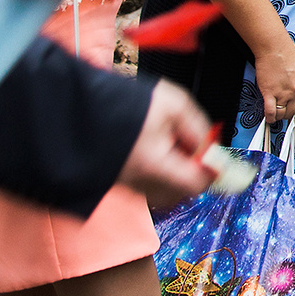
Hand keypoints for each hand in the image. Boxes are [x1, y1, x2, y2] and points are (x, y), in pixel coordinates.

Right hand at [117, 81, 218, 210]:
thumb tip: (212, 149)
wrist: (78, 107)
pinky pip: (149, 183)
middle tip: (193, 146)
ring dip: (177, 171)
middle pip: (182, 191)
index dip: (212, 171)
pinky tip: (154, 147)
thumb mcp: (173, 105)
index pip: (197, 185)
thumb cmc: (125, 104)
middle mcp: (139, 183)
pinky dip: (160, 170)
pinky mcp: (119, 180)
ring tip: (171, 142)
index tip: (217, 156)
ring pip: (166, 189)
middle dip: (194, 171)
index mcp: (154, 167)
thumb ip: (198, 128)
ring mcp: (127, 184)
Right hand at [253, 40, 294, 123]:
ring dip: (278, 115)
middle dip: (289, 112)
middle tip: (284, 110)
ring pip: (282, 114)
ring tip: (276, 113)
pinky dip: (269, 117)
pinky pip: (271, 112)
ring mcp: (283, 94)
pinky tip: (269, 117)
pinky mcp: (270, 94)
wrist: (274, 47)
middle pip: (294, 111)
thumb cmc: (287, 53)